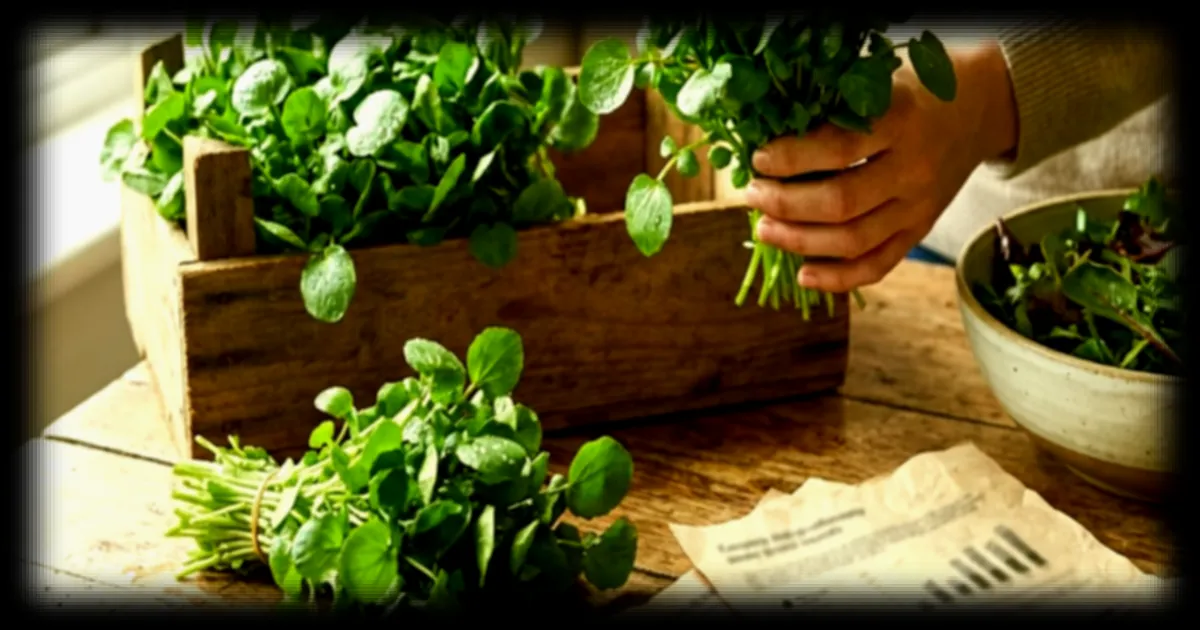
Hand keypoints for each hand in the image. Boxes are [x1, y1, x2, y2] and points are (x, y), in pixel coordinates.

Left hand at [742, 42, 1018, 293]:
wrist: (978, 108)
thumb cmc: (911, 91)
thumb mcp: (878, 82)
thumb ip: (833, 106)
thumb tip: (766, 136)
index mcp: (901, 121)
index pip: (839, 149)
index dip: (792, 158)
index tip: (759, 159)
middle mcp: (913, 169)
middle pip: (841, 203)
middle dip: (786, 204)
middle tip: (753, 196)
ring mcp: (918, 206)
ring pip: (854, 241)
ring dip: (800, 241)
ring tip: (764, 229)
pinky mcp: (920, 231)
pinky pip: (879, 265)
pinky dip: (839, 278)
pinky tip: (803, 274)